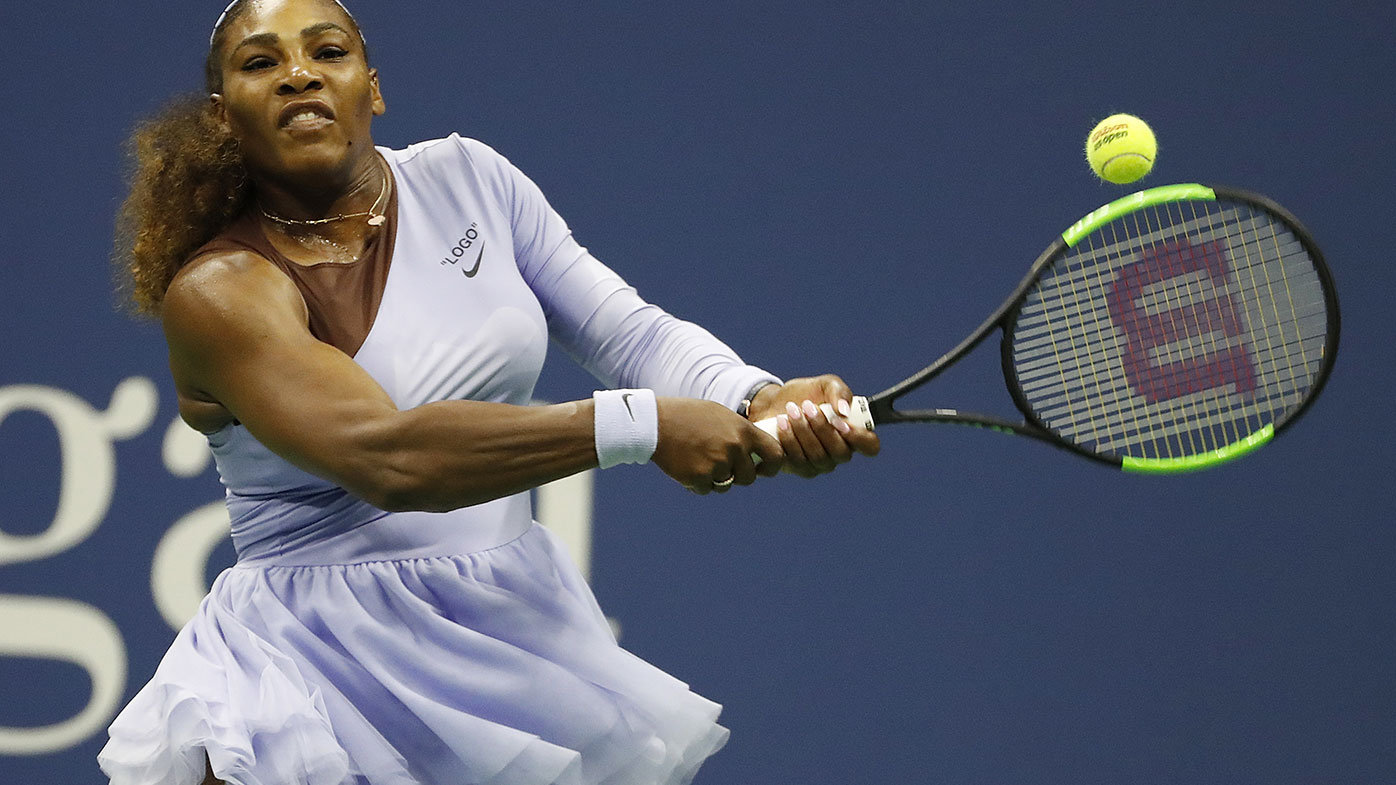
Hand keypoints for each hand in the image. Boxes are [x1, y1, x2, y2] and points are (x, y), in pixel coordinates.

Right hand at [652, 398, 783, 493]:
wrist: (656, 422)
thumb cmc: (688, 415)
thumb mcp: (721, 416)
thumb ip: (741, 433)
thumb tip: (757, 452)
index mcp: (744, 431)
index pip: (775, 455)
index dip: (772, 466)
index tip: (762, 469)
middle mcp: (734, 449)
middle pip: (748, 477)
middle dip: (737, 475)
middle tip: (719, 463)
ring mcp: (717, 464)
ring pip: (726, 485)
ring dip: (715, 478)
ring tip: (698, 458)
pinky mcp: (700, 478)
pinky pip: (707, 489)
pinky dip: (698, 482)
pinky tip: (686, 464)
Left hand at [745, 375, 880, 477]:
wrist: (775, 402)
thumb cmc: (807, 394)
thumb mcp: (826, 384)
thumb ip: (839, 392)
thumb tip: (844, 410)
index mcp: (854, 433)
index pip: (870, 446)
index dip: (860, 438)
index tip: (841, 422)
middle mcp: (841, 452)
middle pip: (841, 453)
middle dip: (822, 428)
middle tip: (807, 406)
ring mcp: (822, 463)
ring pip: (819, 456)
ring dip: (803, 431)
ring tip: (791, 409)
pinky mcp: (801, 468)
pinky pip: (798, 460)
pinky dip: (789, 439)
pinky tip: (781, 422)